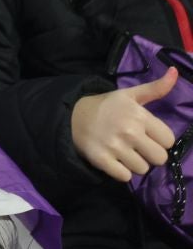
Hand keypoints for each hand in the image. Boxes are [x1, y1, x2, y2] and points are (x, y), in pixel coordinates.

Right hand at [71, 67, 179, 181]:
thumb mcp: (130, 95)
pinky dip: (121, 172)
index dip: (159, 139)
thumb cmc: (107, 106)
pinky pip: (125, 177)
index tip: (146, 134)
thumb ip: (156, 88)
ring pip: (142, 169)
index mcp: (139, 115)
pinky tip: (114, 160)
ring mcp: (114, 146)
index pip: (168, 140)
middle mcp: (129, 131)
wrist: (73, 115)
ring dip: (134, 164)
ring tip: (123, 152)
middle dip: (149, 154)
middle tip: (136, 146)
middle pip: (159, 158)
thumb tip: (175, 71)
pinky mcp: (102, 160)